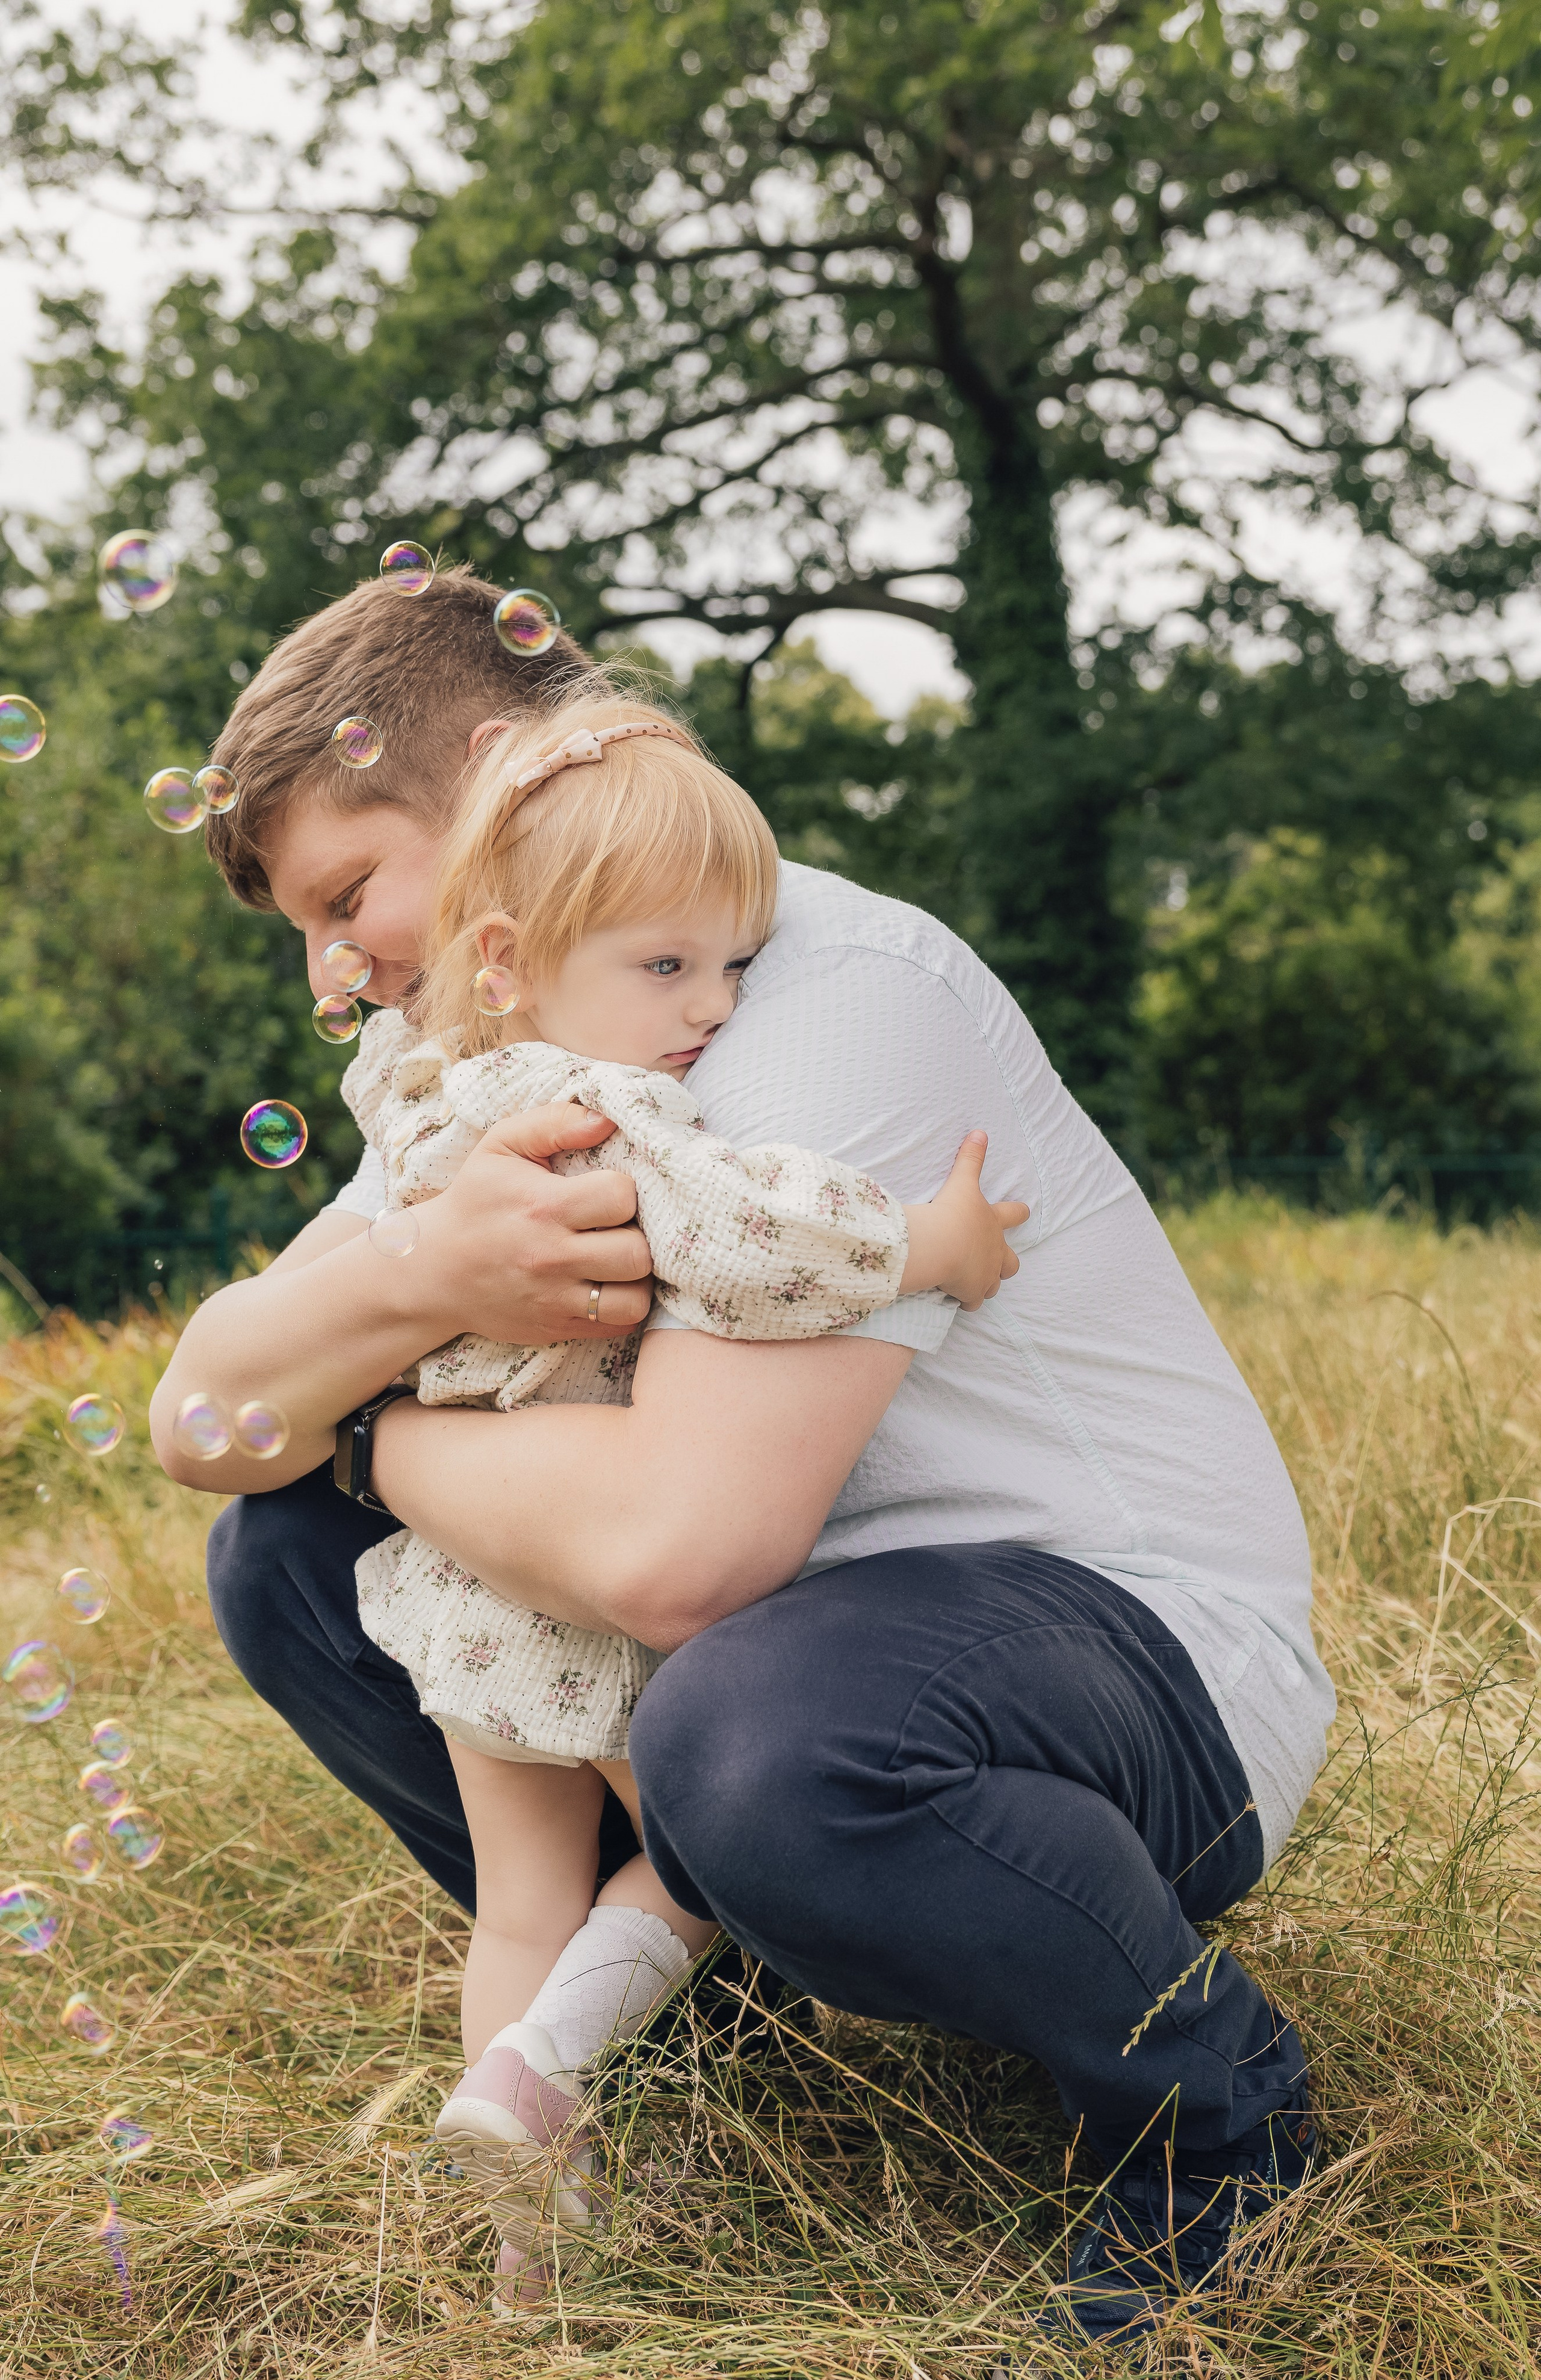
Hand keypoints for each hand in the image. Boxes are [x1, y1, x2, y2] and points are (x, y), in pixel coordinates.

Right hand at [412, 1102, 654, 1344]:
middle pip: (637, 1253)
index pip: (621, 1197)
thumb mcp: (502, 1145)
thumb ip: (554, 1122)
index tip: (608, 1191)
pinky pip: (620, 1325)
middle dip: (638, 1235)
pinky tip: (610, 1284)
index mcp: (543, 1207)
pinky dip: (625, 1306)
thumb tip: (607, 1118)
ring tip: (621, 1258)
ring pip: (635, 1297)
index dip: (625, 1191)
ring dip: (638, 1276)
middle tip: (620, 1227)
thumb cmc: (476, 1200)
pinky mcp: (557, 1328)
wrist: (434, 1269)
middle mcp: (552, 1258)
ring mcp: (555, 1300)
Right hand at [903, 1132, 1029, 1311]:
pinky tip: (959, 1300)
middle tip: (998, 1263)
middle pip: (1011, 1262)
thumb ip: (970, 1158)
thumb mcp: (962, 1182)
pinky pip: (973, 1302)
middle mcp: (996, 1251)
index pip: (1014, 1215)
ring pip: (994, 1284)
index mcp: (993, 1223)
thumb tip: (980, 1132)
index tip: (1025, 1211)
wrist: (940, 1245)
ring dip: (987, 1284)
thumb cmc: (951, 1212)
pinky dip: (967, 1301)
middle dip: (1006, 1263)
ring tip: (974, 1285)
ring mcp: (986, 1274)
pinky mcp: (972, 1292)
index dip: (1020, 1213)